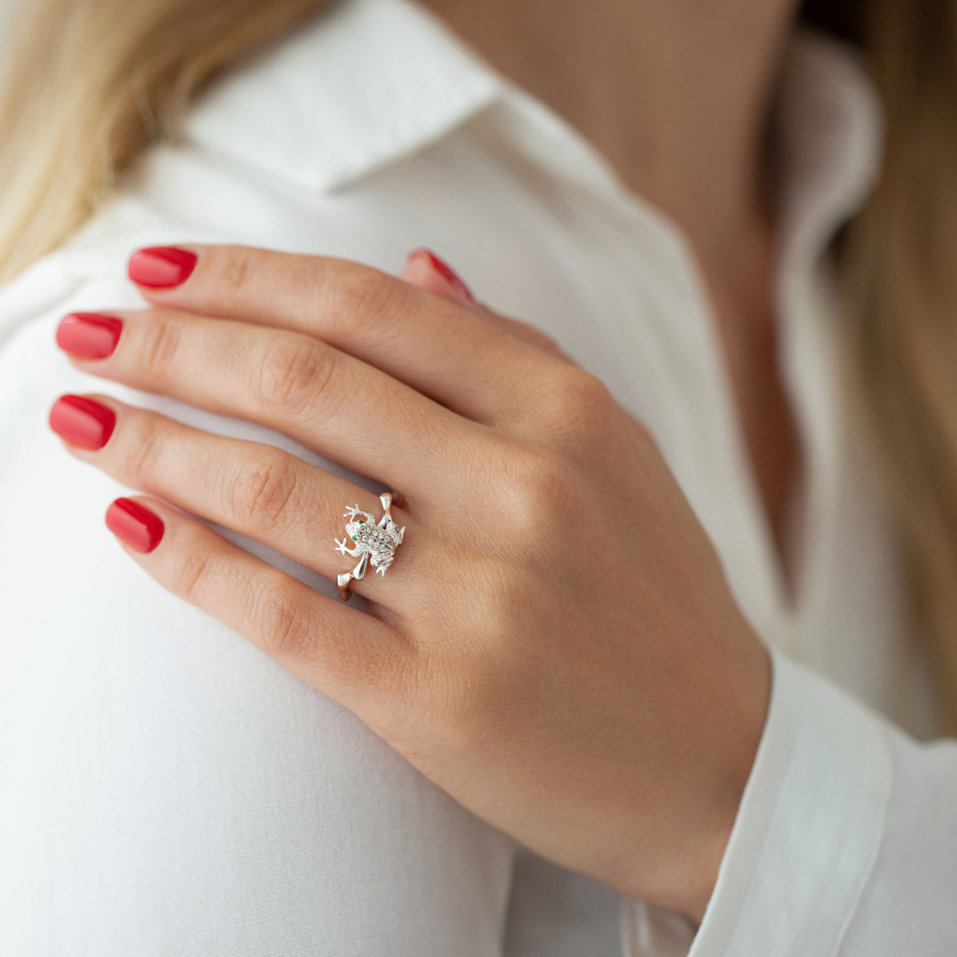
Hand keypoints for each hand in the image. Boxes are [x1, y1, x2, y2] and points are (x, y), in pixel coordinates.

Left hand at [49, 244, 770, 922]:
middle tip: (92, 332)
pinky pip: (282, 612)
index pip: (373, 308)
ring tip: (81, 419)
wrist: (719, 760)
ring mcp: (480, 596)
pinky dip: (189, 561)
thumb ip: (517, 351)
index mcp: (567, 413)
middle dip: (174, 343)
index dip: (248, 277)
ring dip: (155, 441)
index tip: (162, 267)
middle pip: (307, 380)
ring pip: (277, 487)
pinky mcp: (438, 700)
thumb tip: (415, 263)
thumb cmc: (659, 598)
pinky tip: (128, 526)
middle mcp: (524, 489)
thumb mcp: (617, 451)